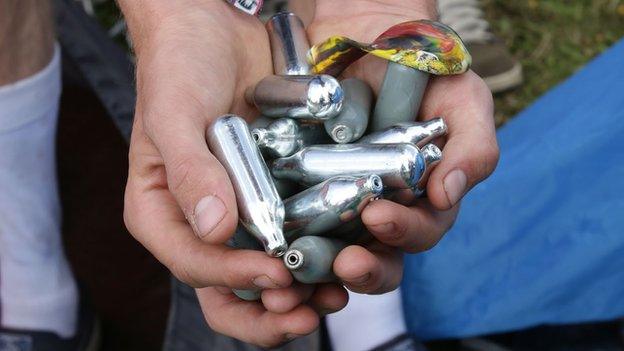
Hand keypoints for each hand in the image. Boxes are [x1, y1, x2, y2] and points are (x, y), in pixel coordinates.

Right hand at [120, 1, 344, 346]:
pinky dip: (322, 253)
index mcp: (164, 213)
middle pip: (228, 288)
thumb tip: (215, 231)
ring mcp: (243, 213)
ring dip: (301, 292)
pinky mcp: (277, 195)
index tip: (275, 274)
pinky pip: (298, 234)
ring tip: (334, 295)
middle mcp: (203, 223)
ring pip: (267, 272)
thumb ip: (189, 171)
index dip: (234, 278)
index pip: (193, 264)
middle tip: (306, 309)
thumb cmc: (178, 68)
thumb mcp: (174, 114)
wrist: (213, 32)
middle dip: (268, 310)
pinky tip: (348, 257)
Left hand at [285, 0, 498, 293]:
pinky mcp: (303, 187)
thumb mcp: (463, 102)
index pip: (418, 232)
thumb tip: (448, 196)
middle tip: (345, 262)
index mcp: (422, 200)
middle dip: (363, 266)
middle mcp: (382, 209)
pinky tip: (274, 239)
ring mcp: (340, 201)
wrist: (373, 39)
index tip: (379, 215)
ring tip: (303, 260)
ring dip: (320, 263)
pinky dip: (285, 233)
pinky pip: (293, 218)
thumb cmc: (428, 73)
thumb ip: (472, 148)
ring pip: (332, 249)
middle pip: (376, 257)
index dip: (403, 232)